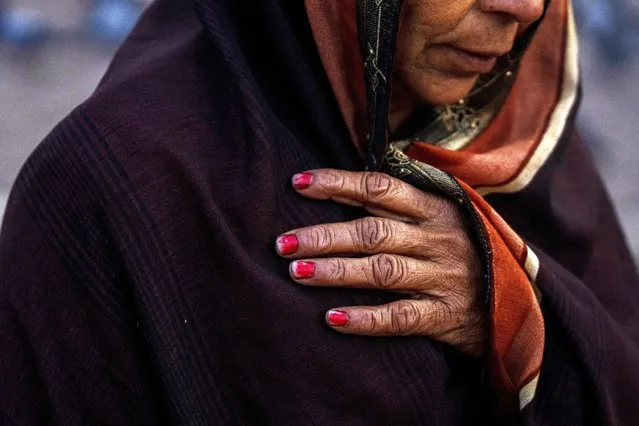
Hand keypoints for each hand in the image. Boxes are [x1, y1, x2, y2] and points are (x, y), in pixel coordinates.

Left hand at [276, 169, 486, 355]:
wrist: (518, 300)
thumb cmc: (466, 250)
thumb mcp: (444, 218)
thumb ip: (403, 204)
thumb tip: (345, 187)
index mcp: (435, 208)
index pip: (380, 188)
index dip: (338, 184)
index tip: (299, 184)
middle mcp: (437, 239)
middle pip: (372, 232)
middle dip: (324, 236)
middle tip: (283, 243)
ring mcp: (442, 278)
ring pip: (381, 271)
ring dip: (336, 271)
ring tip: (297, 272)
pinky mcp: (445, 316)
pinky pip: (400, 317)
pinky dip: (366, 319)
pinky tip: (332, 319)